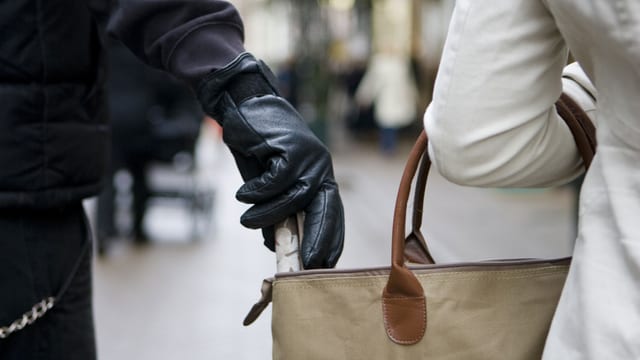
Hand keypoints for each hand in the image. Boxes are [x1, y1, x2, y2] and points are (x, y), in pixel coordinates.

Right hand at [197, 53, 343, 268]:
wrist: (244, 107)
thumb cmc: (256, 149)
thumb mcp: (266, 186)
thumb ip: (275, 210)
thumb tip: (273, 243)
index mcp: (319, 177)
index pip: (331, 214)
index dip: (329, 239)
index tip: (325, 264)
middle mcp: (321, 167)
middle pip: (326, 210)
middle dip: (318, 239)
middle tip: (308, 263)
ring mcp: (310, 157)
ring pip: (295, 198)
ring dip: (268, 214)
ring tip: (246, 220)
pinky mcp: (293, 147)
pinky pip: (277, 181)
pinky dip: (257, 192)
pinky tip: (243, 193)